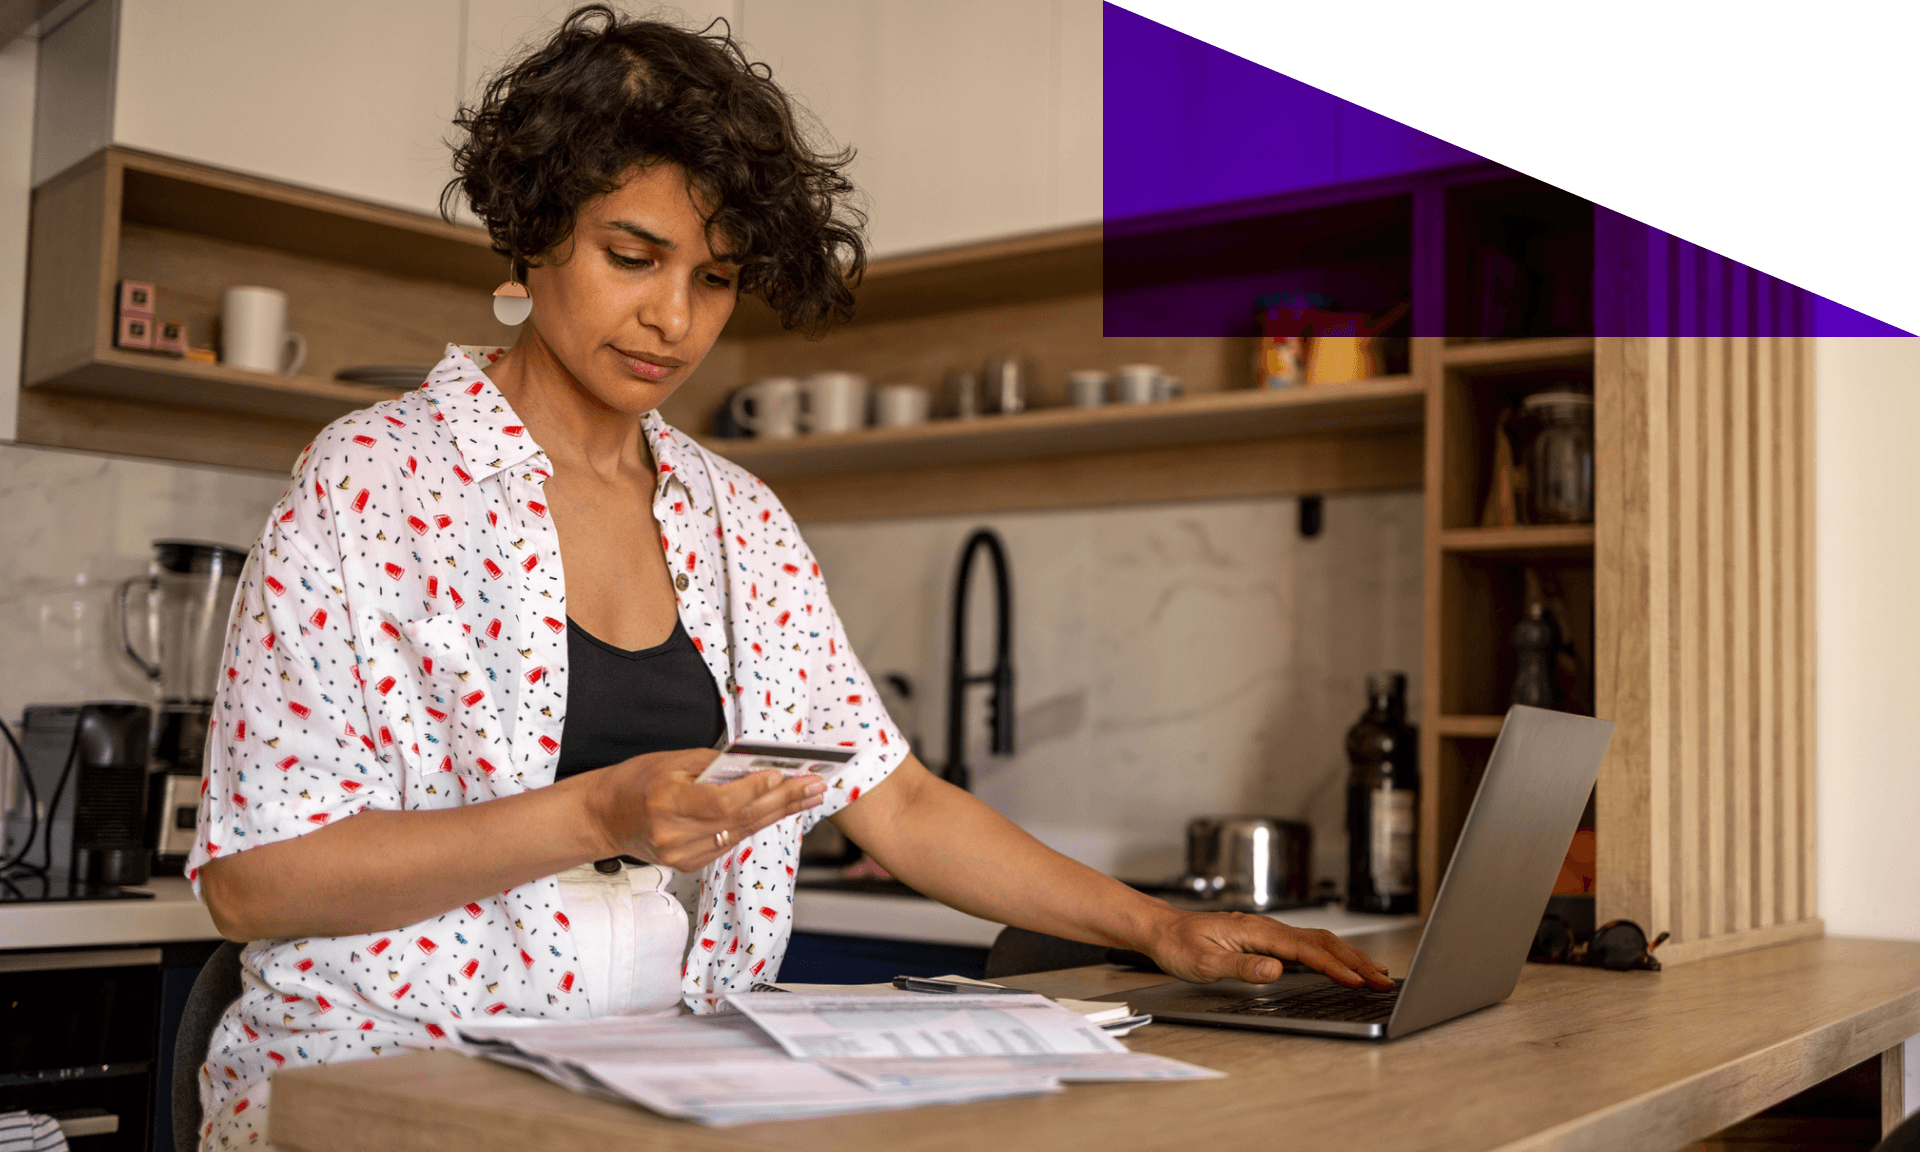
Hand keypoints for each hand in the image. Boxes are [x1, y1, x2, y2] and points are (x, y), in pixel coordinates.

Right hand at [581, 748, 825, 870]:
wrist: (603, 817)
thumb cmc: (635, 781)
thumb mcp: (671, 761)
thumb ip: (714, 765)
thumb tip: (758, 764)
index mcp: (667, 805)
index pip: (722, 803)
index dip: (756, 790)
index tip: (784, 775)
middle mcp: (674, 836)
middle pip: (740, 820)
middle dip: (783, 801)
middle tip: (816, 785)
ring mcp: (681, 855)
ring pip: (741, 833)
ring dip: (778, 813)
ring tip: (809, 796)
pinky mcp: (687, 864)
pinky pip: (729, 842)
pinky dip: (754, 823)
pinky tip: (779, 809)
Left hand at [1141, 910, 1395, 988]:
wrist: (1163, 930)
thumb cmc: (1179, 946)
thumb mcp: (1204, 963)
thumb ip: (1240, 967)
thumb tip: (1276, 970)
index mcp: (1256, 932)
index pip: (1306, 950)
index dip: (1334, 966)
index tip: (1357, 980)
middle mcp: (1267, 928)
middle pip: (1323, 941)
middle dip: (1356, 960)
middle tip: (1384, 980)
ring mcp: (1269, 932)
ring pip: (1319, 940)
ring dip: (1350, 955)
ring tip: (1376, 972)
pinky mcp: (1267, 938)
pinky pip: (1308, 943)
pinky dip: (1333, 953)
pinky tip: (1342, 963)